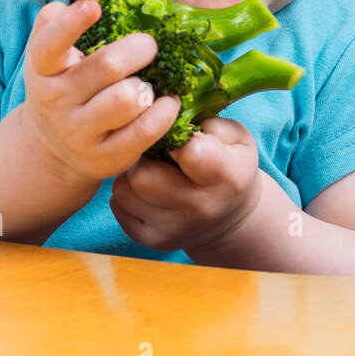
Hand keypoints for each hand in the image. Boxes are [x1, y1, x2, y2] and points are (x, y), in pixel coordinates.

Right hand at [19, 0, 182, 185]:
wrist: (52, 150)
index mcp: (43, 70)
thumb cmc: (61, 88)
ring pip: (127, 99)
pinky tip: (167, 103)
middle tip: (150, 46)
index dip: (71, 24)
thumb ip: (53, 26)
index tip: (95, 5)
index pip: (49, 45)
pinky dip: (165, 112)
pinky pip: (145, 130)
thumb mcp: (48, 59)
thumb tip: (74, 4)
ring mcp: (80, 133)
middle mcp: (57, 101)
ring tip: (151, 83)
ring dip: (148, 85)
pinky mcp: (106, 157)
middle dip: (139, 49)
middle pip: (107, 67)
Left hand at [109, 118, 262, 253]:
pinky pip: (118, 206)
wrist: (229, 217)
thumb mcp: (236, 138)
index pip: (190, 153)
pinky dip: (125, 192)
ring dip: (130, 172)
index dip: (176, 134)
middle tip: (153, 147)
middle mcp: (199, 208)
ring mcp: (172, 229)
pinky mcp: (150, 240)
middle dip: (143, 155)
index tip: (178, 133)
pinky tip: (144, 188)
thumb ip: (210, 121)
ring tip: (149, 166)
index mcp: (226, 177)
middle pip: (143, 175)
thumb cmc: (230, 165)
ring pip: (124, 190)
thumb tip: (172, 116)